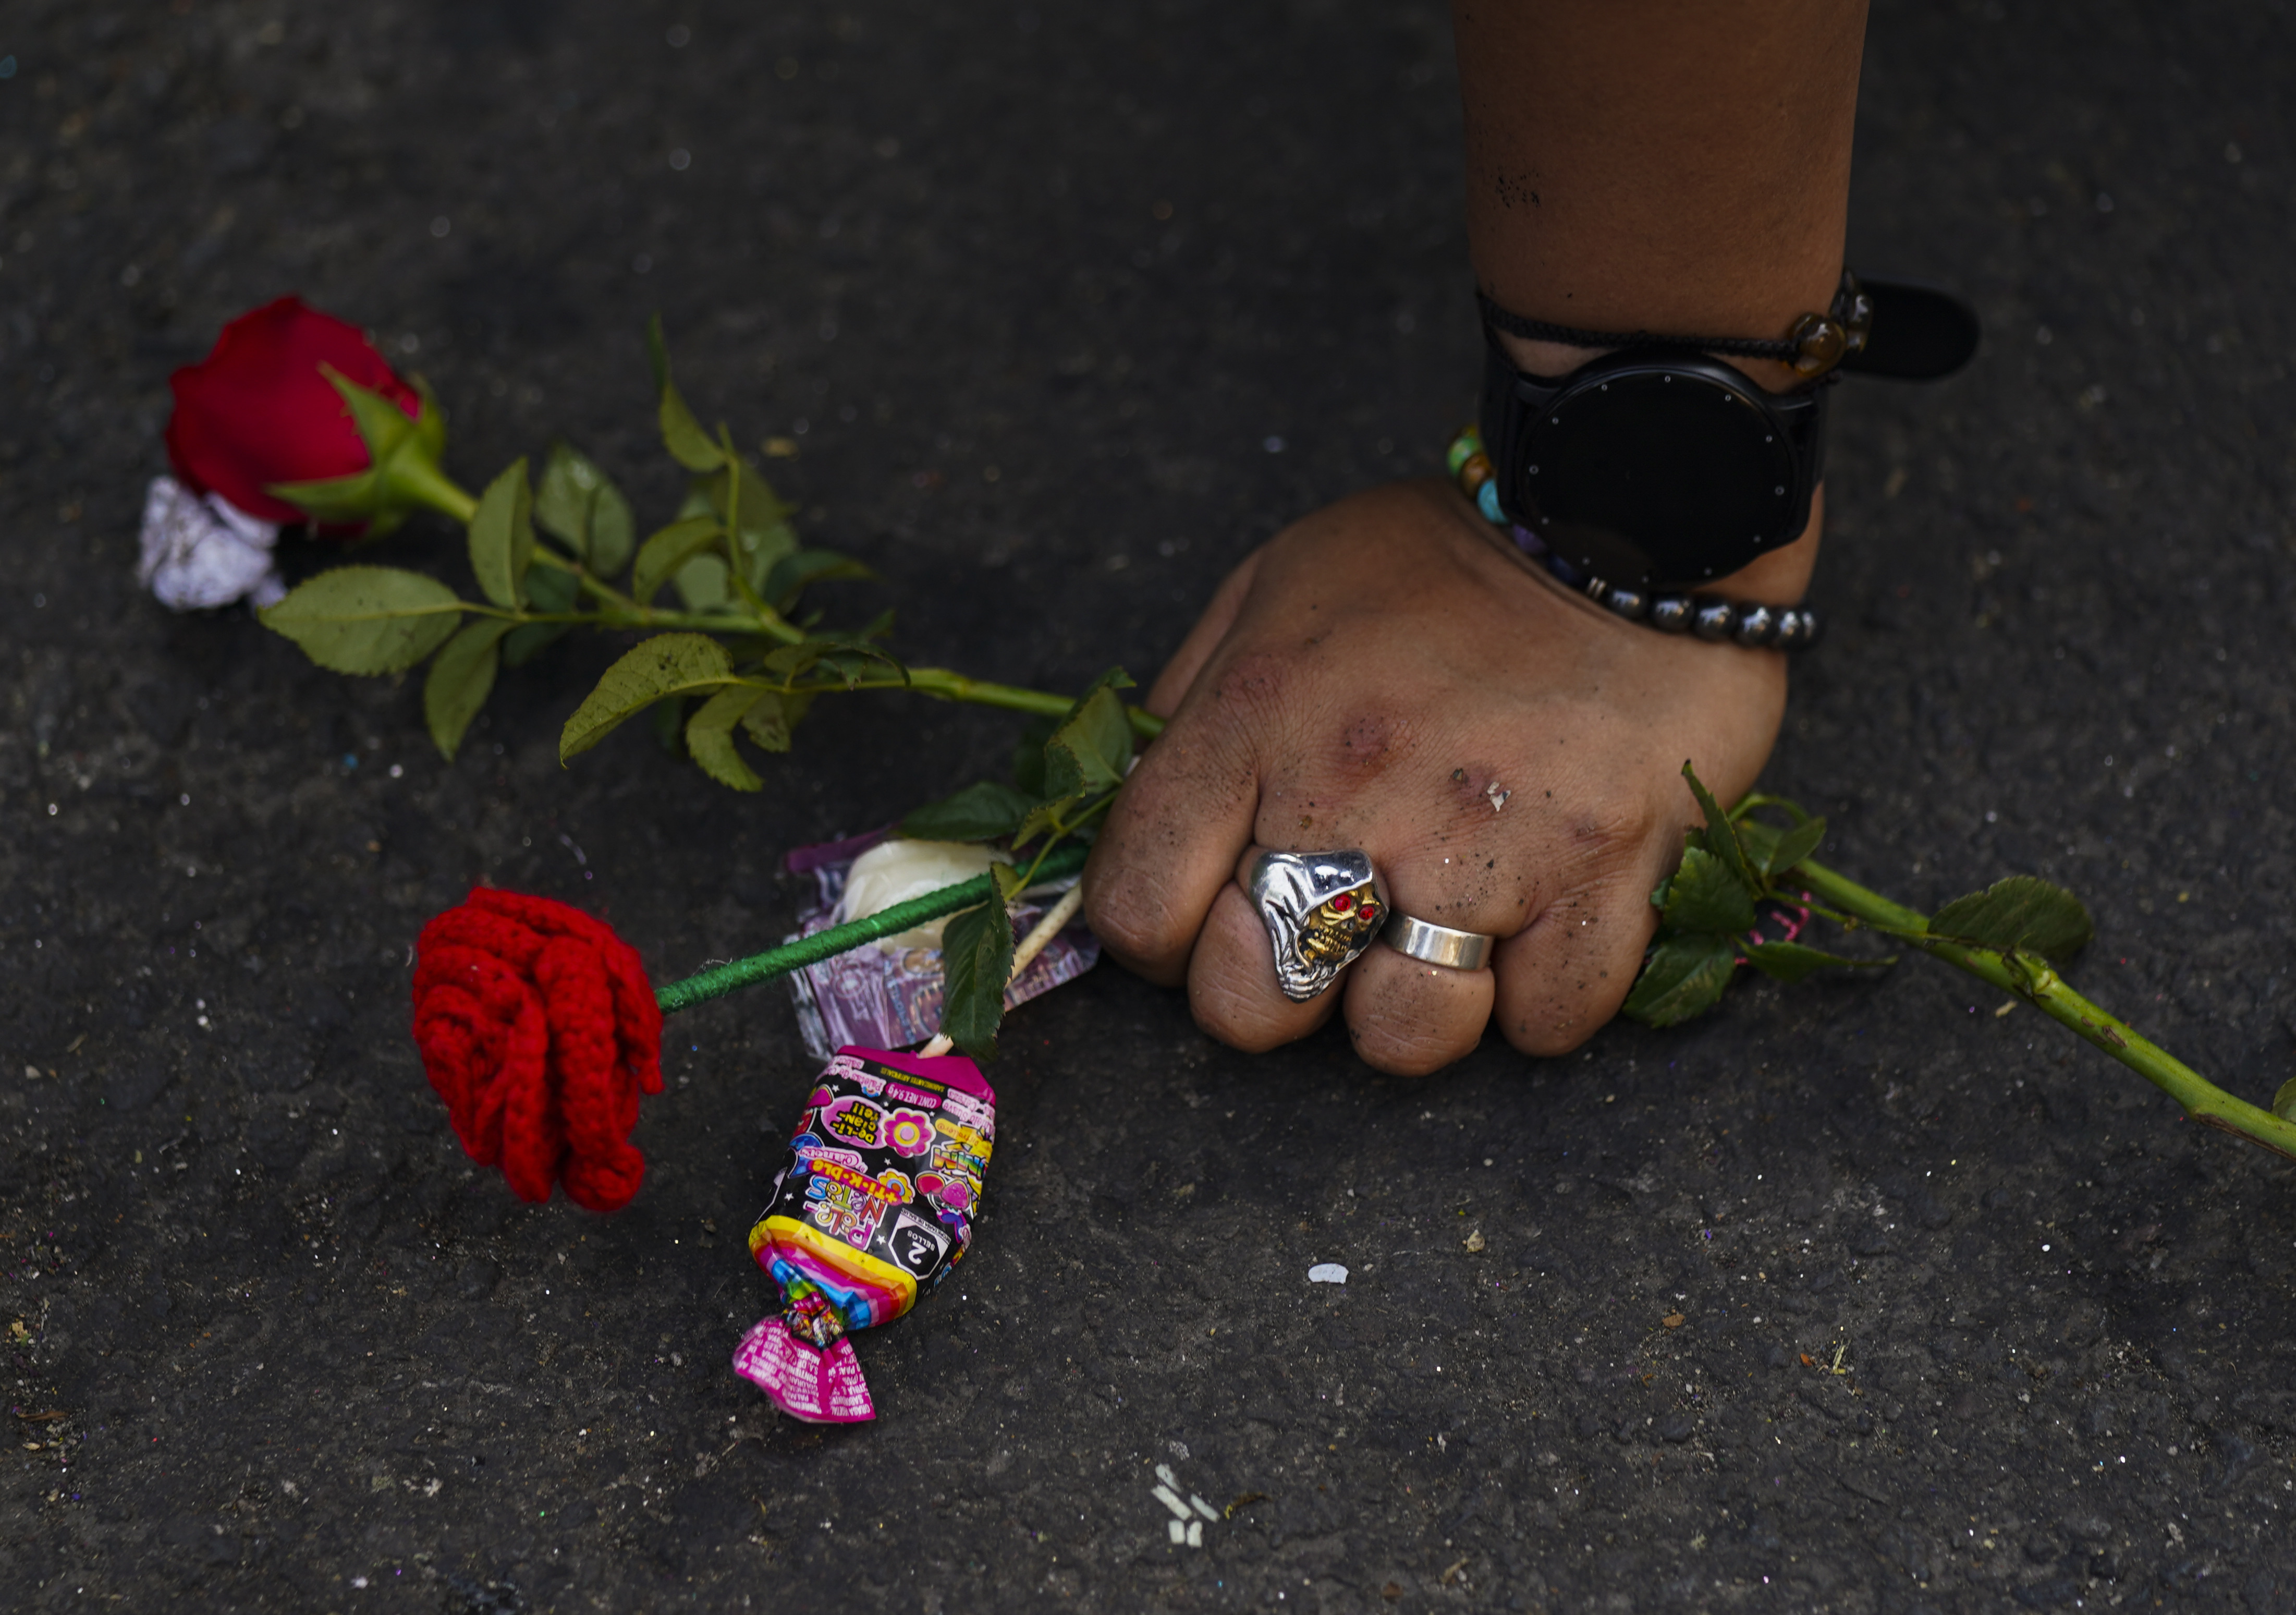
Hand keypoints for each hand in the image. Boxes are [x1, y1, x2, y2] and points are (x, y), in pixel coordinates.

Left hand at [1084, 477, 1804, 1075]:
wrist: (1637, 508)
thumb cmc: (1442, 560)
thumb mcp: (1273, 584)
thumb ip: (1191, 701)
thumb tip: (1145, 818)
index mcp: (1257, 717)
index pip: (1136, 905)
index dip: (1159, 937)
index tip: (1206, 913)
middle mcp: (1356, 792)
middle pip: (1252, 1003)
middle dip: (1272, 992)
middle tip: (1323, 938)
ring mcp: (1485, 845)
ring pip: (1401, 1037)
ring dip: (1410, 1008)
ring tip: (1436, 939)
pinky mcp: (1605, 875)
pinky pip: (1547, 1022)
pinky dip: (1539, 999)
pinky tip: (1537, 931)